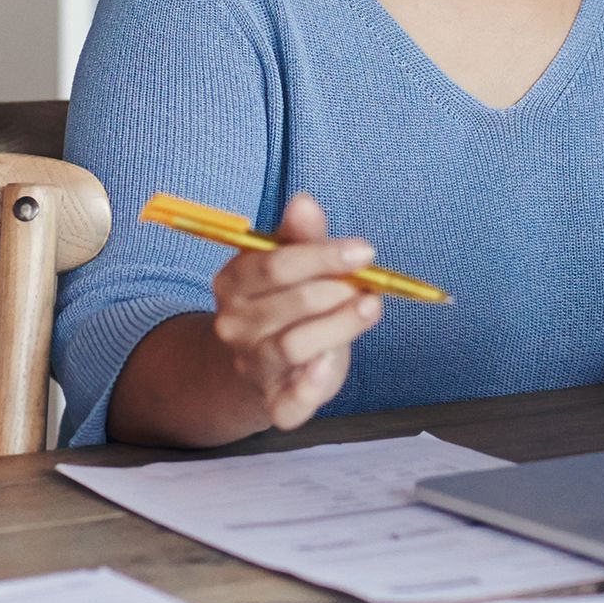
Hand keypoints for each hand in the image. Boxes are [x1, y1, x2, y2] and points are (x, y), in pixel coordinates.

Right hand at [207, 192, 384, 430]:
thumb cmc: (284, 304)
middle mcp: (234, 324)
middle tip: (368, 286)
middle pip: (293, 303)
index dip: (324, 256)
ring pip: (296, 345)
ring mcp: (252, 365)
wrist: (261, 363)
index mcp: (233, 282)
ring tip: (370, 309)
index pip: (275, 265)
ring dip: (341, 325)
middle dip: (339, 290)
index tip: (365, 251)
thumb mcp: (291, 265)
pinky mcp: (274, 401)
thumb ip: (300, 236)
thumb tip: (304, 201)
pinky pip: (289, 400)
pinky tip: (327, 367)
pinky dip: (309, 388)